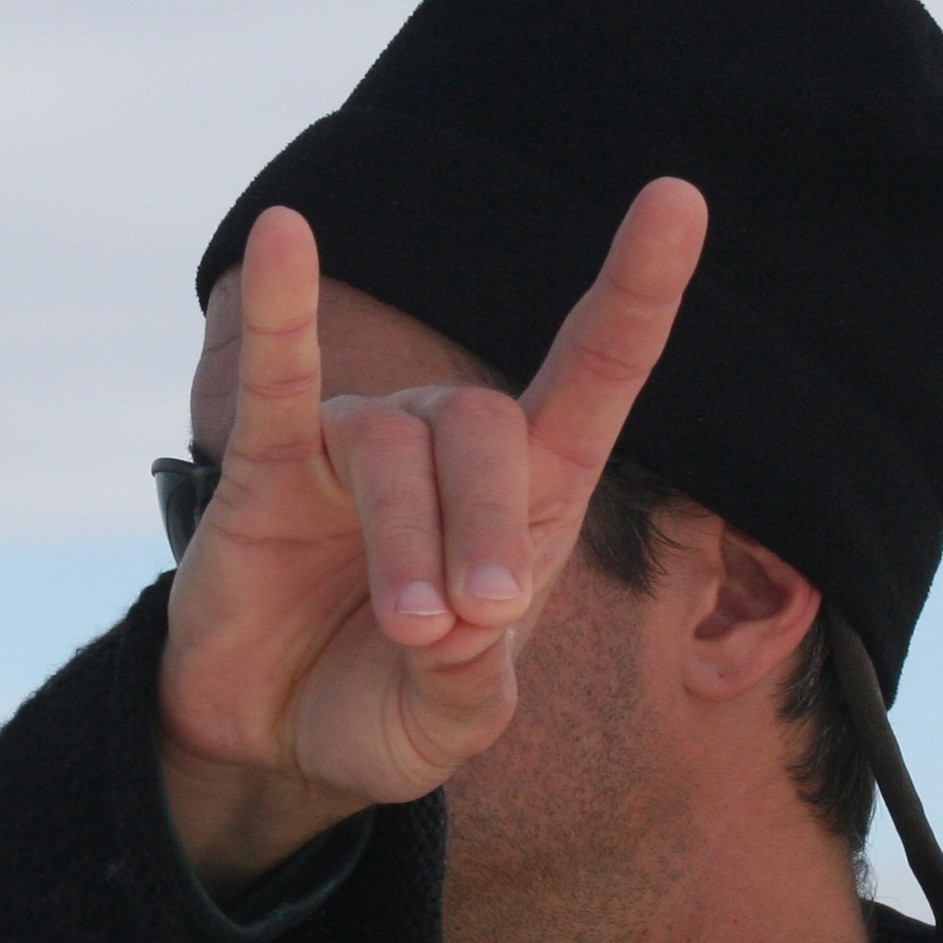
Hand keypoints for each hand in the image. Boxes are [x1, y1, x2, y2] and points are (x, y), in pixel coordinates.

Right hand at [158, 177, 709, 893]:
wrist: (268, 743)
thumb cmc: (385, 712)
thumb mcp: (451, 726)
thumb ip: (470, 685)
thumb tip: (457, 620)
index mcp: (528, 501)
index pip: (594, 376)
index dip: (636, 292)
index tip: (679, 199)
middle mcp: (447, 450)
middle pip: (488, 424)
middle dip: (488, 526)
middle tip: (470, 624)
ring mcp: (353, 448)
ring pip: (395, 444)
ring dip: (409, 536)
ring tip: (407, 629)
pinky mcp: (263, 465)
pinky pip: (276, 375)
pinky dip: (281, 308)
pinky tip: (284, 232)